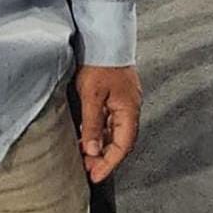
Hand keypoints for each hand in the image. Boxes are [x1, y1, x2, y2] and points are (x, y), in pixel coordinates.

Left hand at [75, 64, 140, 184]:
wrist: (104, 37)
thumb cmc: (100, 62)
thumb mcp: (92, 95)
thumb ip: (92, 124)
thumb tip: (91, 150)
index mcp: (129, 110)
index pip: (123, 146)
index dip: (109, 163)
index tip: (95, 176)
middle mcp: (129, 108)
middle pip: (120, 141)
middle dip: (104, 157)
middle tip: (87, 169)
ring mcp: (123, 101)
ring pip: (113, 131)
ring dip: (100, 145)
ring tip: (83, 156)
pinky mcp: (115, 95)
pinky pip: (109, 120)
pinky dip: (98, 131)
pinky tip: (86, 135)